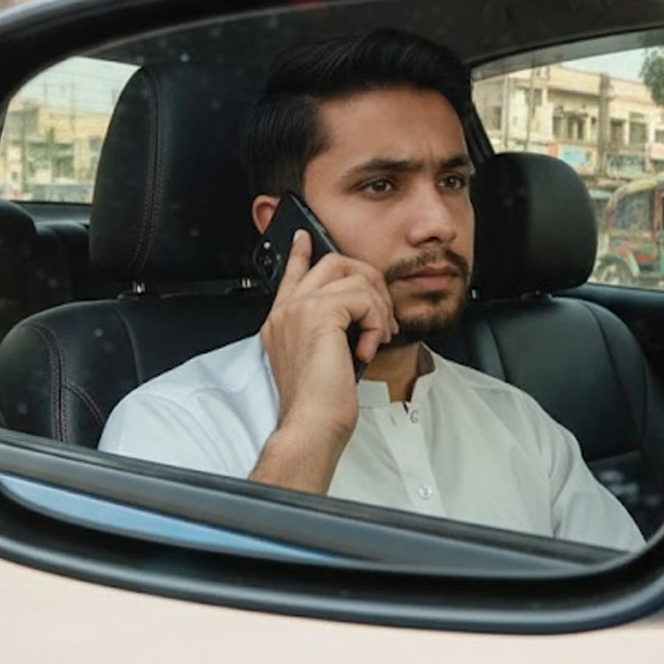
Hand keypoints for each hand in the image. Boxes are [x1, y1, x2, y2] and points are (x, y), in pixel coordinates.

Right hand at [250, 230, 397, 491]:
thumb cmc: (318, 406)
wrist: (311, 425)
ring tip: (376, 337)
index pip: (291, 274)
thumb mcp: (323, 359)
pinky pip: (363, 297)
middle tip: (381, 315)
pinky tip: (368, 347)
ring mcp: (299, 309)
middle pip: (332, 263)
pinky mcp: (318, 313)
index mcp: (281, 321)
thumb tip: (359, 312)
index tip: (304, 237)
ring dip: (378, 307)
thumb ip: (330, 331)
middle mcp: (286, 310)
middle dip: (368, 281)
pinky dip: (376, 321)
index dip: (300, 253)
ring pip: (354, 277)